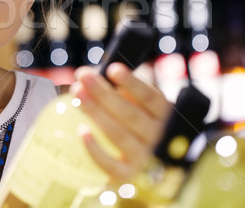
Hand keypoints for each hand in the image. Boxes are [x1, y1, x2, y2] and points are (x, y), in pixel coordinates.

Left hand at [70, 62, 171, 181]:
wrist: (162, 167)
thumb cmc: (146, 125)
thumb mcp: (148, 107)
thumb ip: (128, 93)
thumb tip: (96, 76)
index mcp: (166, 115)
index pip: (150, 97)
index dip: (132, 83)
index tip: (113, 69)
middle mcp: (160, 138)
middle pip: (130, 114)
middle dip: (104, 93)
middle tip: (83, 77)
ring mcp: (145, 159)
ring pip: (118, 135)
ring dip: (95, 113)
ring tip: (77, 94)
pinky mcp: (129, 176)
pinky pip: (110, 165)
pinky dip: (95, 149)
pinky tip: (81, 131)